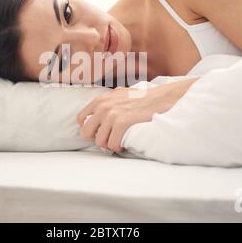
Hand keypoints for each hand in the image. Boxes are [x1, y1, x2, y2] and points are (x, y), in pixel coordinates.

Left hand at [76, 77, 199, 151]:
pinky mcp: (123, 122)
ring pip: (99, 141)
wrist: (160, 97)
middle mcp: (103, 106)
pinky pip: (112, 143)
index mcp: (100, 100)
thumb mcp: (118, 95)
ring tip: (118, 141)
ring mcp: (112, 114)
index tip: (99, 132)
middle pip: (86, 133)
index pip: (81, 119)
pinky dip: (117, 147)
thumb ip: (106, 103)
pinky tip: (123, 144)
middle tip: (108, 139)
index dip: (89, 129)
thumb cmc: (141, 98)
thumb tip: (95, 117)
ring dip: (109, 144)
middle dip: (96, 138)